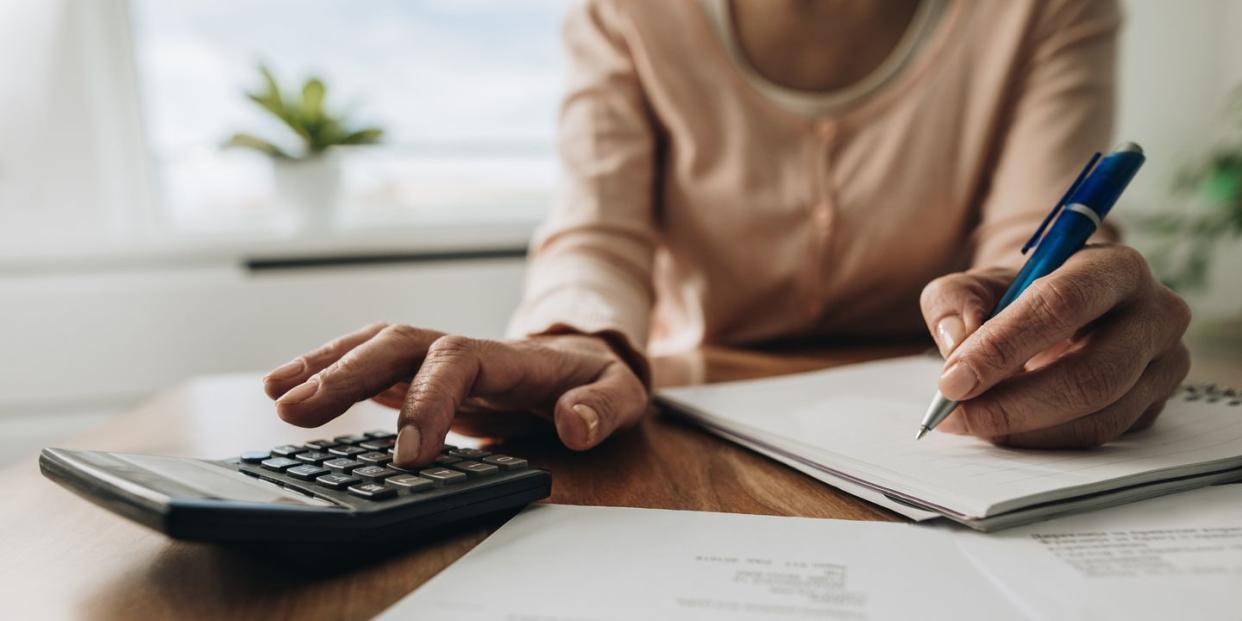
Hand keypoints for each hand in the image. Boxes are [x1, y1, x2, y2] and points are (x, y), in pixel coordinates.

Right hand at [263, 323, 648, 465]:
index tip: (409, 454)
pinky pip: (367, 364)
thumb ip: (602, 408)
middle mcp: (464, 348)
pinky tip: (285, 390)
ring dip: (324, 366)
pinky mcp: (420, 372)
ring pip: (374, 346)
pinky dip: (326, 370)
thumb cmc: (597, 382)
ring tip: (276, 395)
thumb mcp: (621, 394)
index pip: (457, 362)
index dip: (428, 400)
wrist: (585, 365)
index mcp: (509, 356)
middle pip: (398, 344)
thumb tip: (574, 424)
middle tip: (297, 411)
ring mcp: (437, 357)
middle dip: (347, 374)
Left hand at [919, 244, 1190, 447]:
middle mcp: (1156, 314)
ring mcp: (1165, 364)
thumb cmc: (1017, 295)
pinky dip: (1044, 440)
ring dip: (1025, 430)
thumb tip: (957, 343)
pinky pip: (1100, 436)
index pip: (1062, 305)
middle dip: (1013, 403)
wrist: (1061, 312)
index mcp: (1115, 267)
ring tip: (971, 423)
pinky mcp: (1156, 404)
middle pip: (1091, 374)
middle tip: (955, 415)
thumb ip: (954, 302)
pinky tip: (1003, 432)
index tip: (952, 380)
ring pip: (1098, 415)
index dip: (1004, 346)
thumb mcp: (976, 284)